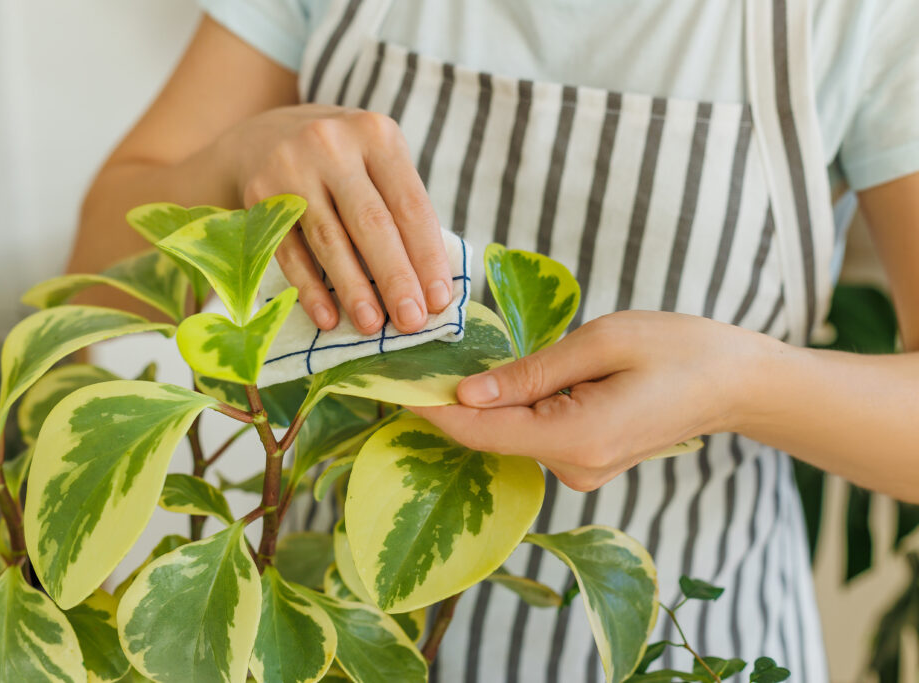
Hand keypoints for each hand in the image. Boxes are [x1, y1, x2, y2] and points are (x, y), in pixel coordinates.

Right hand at [227, 104, 451, 333]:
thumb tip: (429, 286)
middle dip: (396, 278)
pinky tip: (327, 318)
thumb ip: (400, 210)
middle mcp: (332, 145)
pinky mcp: (260, 196)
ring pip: (330, 240)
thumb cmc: (341, 162)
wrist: (264, 134)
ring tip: (372, 326)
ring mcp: (291, 169)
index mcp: (376, 135)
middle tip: (411, 322)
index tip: (439, 301)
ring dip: (354, 290)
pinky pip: (289, 252)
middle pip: (372, 224)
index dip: (427, 257)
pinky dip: (309, 289)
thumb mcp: (376, 161)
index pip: (410, 205)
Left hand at [411, 311, 765, 490]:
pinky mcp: (585, 464)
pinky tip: (521, 378)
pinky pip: (535, 436)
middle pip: (492, 435)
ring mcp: (581, 473)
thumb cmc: (678, 348)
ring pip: (512, 435)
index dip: (431, 410)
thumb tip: (467, 392)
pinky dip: (517, 409)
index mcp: (577, 438)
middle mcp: (574, 469)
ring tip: (468, 359)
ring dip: (490, 402)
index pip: (482, 431)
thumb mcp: (601, 342)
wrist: (735, 382)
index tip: (389, 386)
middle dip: (454, 400)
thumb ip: (530, 372)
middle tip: (416, 358)